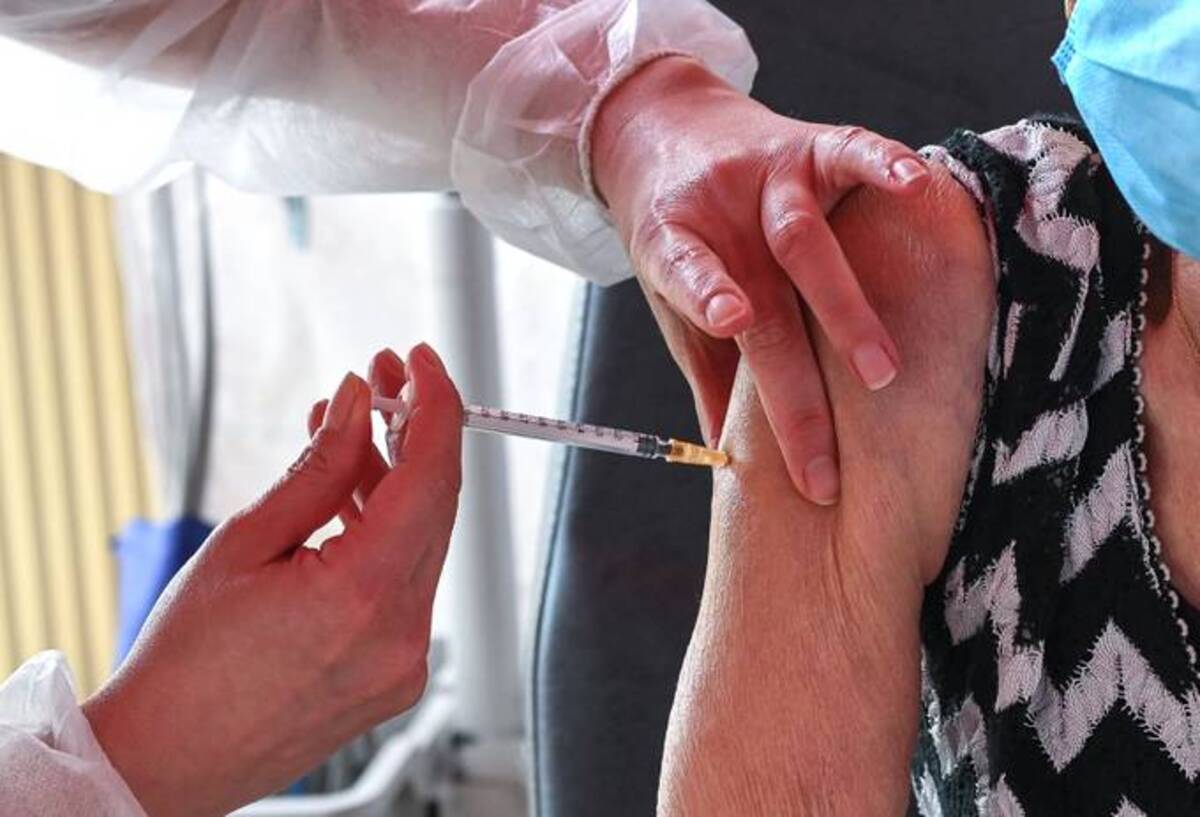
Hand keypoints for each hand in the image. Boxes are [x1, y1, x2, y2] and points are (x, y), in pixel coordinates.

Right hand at [82, 344, 461, 816]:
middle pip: (436, 505)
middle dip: (413, 434)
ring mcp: (405, 661)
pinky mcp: (397, 674)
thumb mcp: (245, 543)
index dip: (434, 407)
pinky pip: (408, 583)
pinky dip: (386, 534)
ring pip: (423, 541)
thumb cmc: (186, 666)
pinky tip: (351, 498)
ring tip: (347, 434)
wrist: (167, 761)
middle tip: (382, 384)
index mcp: (362, 597)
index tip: (422, 364)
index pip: (431, 477)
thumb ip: (318, 467)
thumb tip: (358, 403)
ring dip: (394, 482)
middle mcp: (401, 635)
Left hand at [591, 56, 929, 504]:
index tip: (732, 323)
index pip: (686, 274)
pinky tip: (916, 187)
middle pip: (765, 306)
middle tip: (821, 465)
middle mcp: (724, 218)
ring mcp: (770, 181)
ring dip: (844, 310)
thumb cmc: (683, 232)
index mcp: (674, 247)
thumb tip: (726, 465)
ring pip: (805, 241)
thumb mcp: (675, 300)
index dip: (705, 295)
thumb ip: (707, 371)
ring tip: (880, 373)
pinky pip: (853, 154)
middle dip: (795, 388)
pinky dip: (887, 165)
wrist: (668, 129)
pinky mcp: (812, 147)